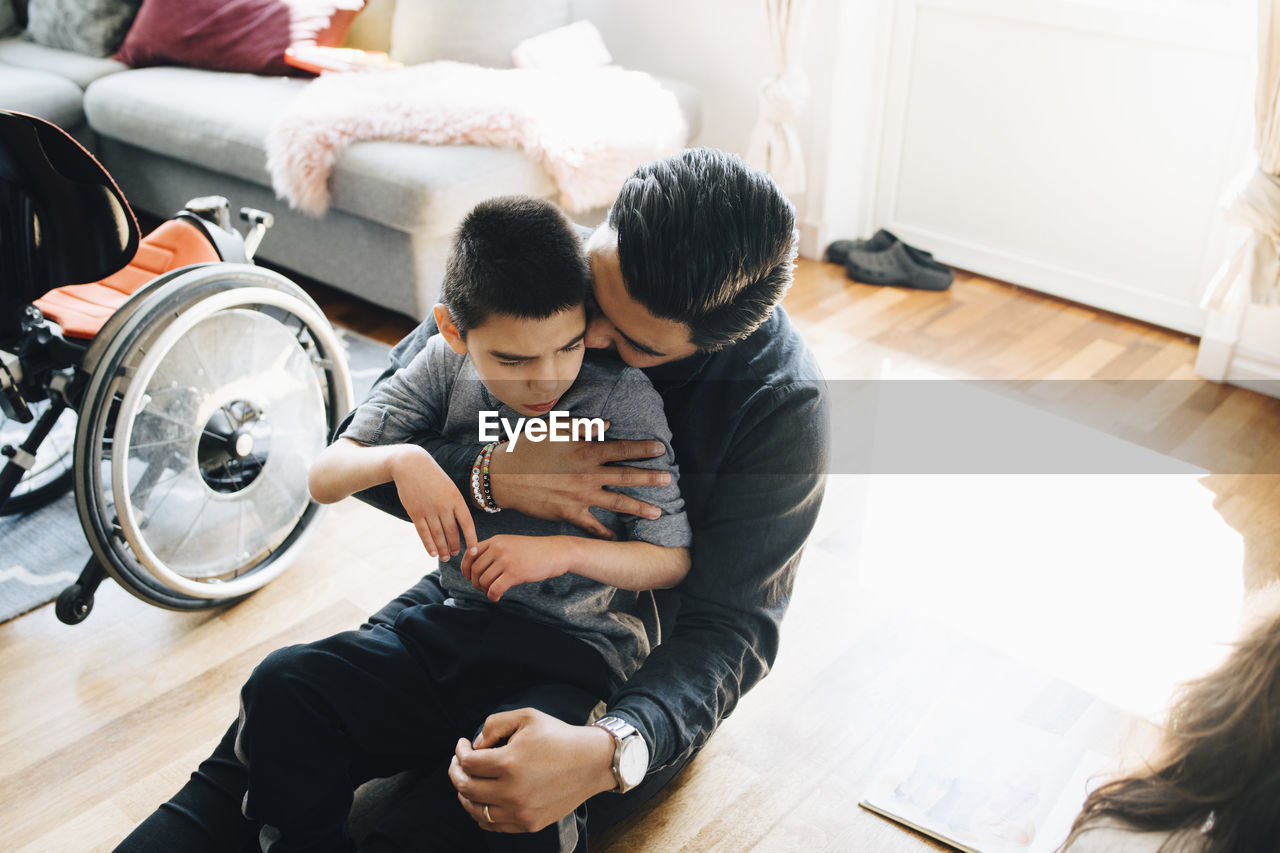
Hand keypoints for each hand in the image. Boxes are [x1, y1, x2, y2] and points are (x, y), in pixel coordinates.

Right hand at [389, 446, 476, 558]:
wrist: (411, 465)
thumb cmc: (433, 478)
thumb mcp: (450, 488)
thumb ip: (455, 505)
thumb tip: (461, 525)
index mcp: (456, 499)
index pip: (467, 524)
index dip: (471, 539)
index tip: (474, 551)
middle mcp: (444, 506)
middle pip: (452, 532)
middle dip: (455, 546)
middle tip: (456, 554)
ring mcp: (429, 510)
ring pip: (438, 535)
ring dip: (443, 549)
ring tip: (446, 557)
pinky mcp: (415, 513)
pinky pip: (424, 533)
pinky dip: (429, 545)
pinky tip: (433, 553)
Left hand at [448, 708, 616, 833]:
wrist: (591, 762)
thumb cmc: (559, 736)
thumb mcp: (526, 717)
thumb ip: (494, 724)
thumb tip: (475, 746)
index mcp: (509, 763)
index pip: (467, 763)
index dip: (459, 752)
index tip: (463, 744)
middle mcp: (512, 792)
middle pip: (466, 788)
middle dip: (456, 772)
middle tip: (459, 762)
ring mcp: (520, 812)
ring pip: (475, 811)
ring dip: (465, 795)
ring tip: (468, 781)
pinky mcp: (529, 824)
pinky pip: (492, 825)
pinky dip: (482, 813)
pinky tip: (485, 798)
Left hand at [460, 535, 568, 600]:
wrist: (554, 553)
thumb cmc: (533, 551)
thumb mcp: (511, 544)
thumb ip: (494, 550)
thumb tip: (475, 567)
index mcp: (496, 540)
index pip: (470, 554)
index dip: (465, 568)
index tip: (468, 577)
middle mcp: (498, 548)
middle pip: (475, 570)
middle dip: (476, 582)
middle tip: (483, 588)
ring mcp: (506, 561)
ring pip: (483, 581)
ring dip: (485, 591)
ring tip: (492, 592)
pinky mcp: (514, 573)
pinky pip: (494, 589)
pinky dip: (492, 596)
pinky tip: (497, 598)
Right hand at [487, 423, 668, 538]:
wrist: (502, 476)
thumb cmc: (527, 449)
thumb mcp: (553, 430)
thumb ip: (582, 427)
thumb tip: (606, 425)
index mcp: (585, 451)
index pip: (622, 448)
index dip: (643, 448)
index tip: (660, 449)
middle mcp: (587, 474)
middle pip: (626, 476)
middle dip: (651, 478)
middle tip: (669, 479)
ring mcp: (580, 496)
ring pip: (617, 502)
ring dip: (640, 508)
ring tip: (658, 513)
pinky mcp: (569, 513)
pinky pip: (593, 526)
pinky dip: (606, 534)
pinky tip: (618, 539)